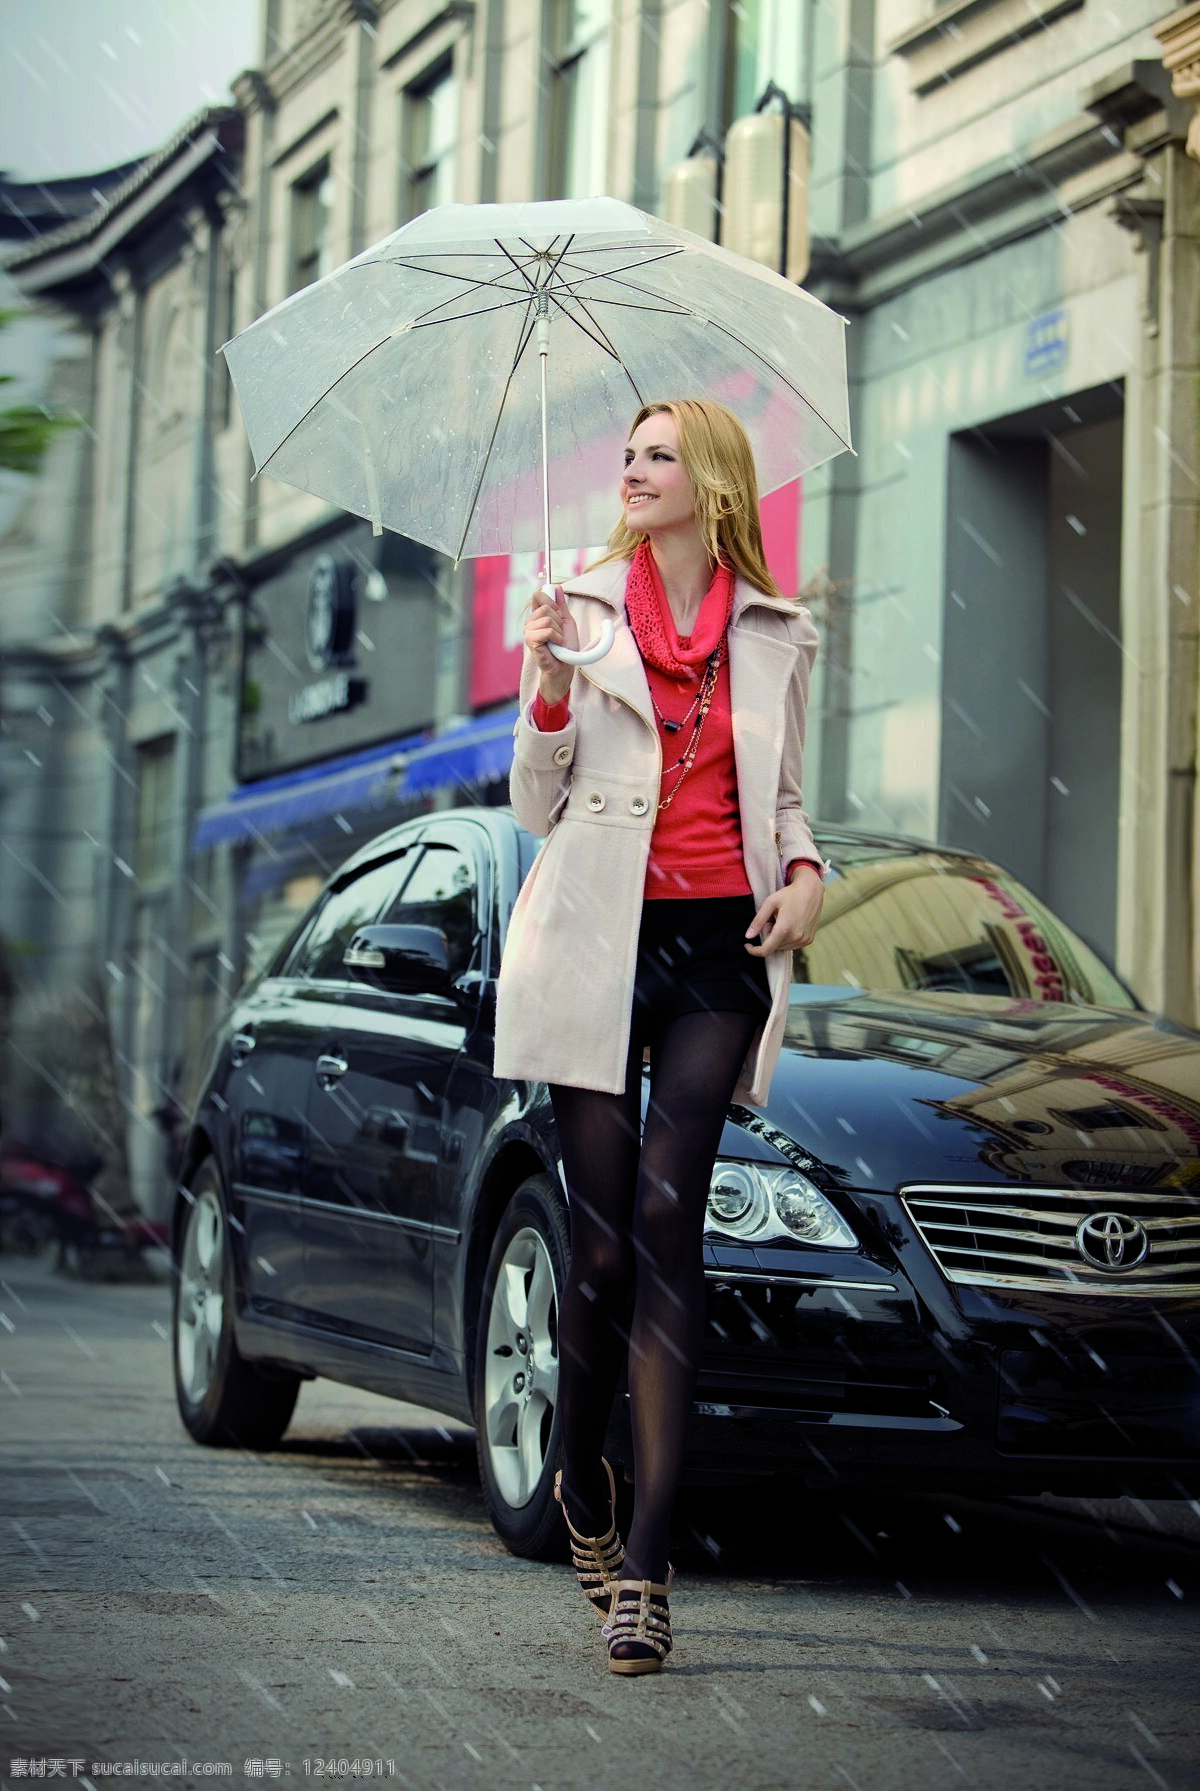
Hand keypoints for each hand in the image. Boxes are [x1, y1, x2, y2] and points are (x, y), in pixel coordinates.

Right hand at [524, 585, 578, 704]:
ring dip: (558, 631)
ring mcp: (528, 631)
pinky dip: (556, 638)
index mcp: (537, 616)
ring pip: (547, 619)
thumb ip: (561, 605)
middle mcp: (530, 622)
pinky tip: (554, 646)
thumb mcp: (566, 621)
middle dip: (558, 620)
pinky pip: (547, 630)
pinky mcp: (530, 641)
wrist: (565, 666)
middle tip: (559, 633)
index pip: (538, 595)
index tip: (559, 614)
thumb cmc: (565, 647)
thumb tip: (557, 587)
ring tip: (557, 641)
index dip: (551, 601)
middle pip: (546, 607)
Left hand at [744, 868, 823, 955]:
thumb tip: (748, 936)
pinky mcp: (809, 940)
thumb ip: (758, 921)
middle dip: (768, 935)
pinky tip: (790, 923)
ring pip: (782, 947)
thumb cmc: (789, 894)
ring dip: (777, 937)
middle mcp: (796, 937)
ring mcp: (804, 940)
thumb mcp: (770, 903)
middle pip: (773, 947)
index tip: (747, 945)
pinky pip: (791, 945)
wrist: (811, 891)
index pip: (766, 950)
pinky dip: (786, 938)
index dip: (754, 951)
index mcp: (784, 929)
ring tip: (782, 920)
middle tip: (772, 919)